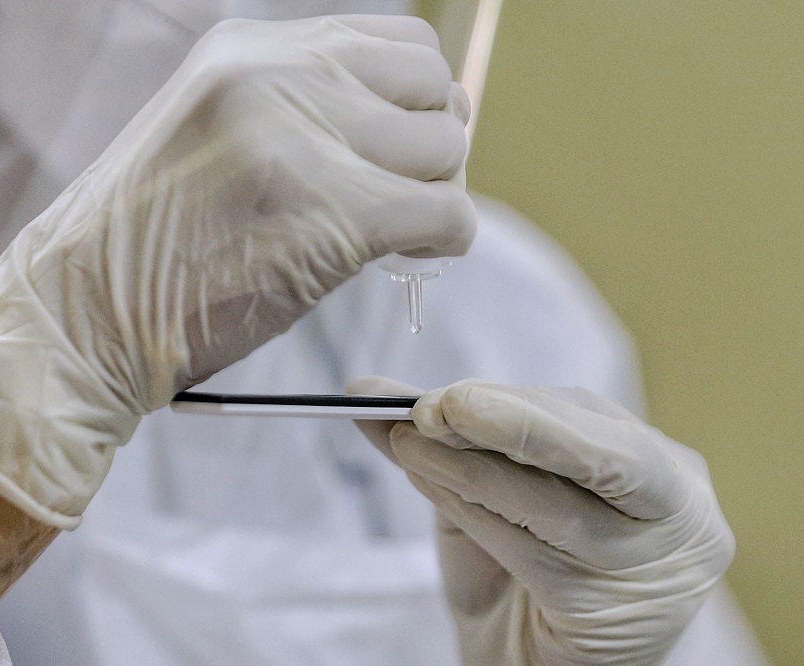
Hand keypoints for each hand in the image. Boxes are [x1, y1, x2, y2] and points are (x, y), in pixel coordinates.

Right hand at [0, 16, 474, 526]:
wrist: (79, 315)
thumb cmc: (142, 243)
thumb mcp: (210, 133)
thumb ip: (296, 111)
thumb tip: (399, 127)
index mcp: (249, 50)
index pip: (396, 41)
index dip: (413, 99)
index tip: (396, 149)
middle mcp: (279, 75)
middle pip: (432, 84)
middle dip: (432, 143)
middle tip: (402, 195)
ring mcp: (306, 141)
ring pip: (446, 148)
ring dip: (434, 196)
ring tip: (390, 235)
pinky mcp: (335, 215)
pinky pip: (449, 214)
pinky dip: (443, 242)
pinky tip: (404, 260)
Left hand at [349, 376, 733, 664]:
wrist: (523, 657)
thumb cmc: (513, 565)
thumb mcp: (487, 486)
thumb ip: (447, 437)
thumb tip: (374, 392)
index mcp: (662, 466)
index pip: (588, 418)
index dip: (513, 403)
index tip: (440, 392)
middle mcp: (677, 511)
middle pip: (593, 453)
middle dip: (504, 424)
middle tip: (429, 407)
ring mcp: (652, 567)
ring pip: (554, 503)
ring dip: (467, 469)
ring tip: (408, 443)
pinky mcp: (610, 614)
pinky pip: (530, 551)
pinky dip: (471, 512)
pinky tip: (430, 484)